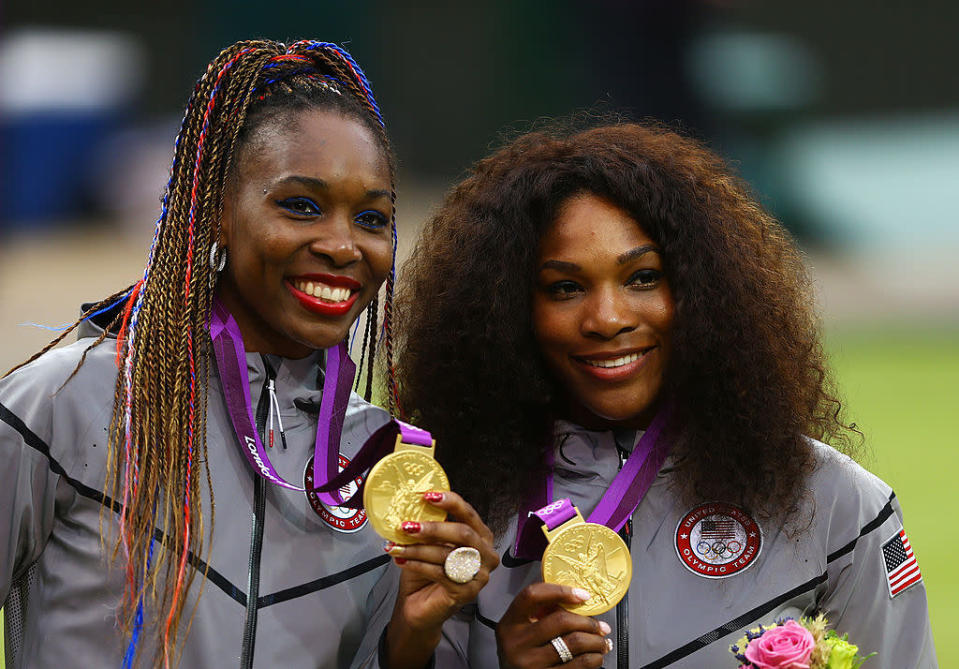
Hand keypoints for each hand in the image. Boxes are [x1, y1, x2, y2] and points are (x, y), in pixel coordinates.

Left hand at [385, 491, 498, 667]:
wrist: (419, 607)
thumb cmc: (427, 573)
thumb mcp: (430, 543)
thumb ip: (431, 525)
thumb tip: (414, 504)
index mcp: (482, 537)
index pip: (469, 514)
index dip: (450, 502)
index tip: (427, 496)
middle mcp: (486, 555)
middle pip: (463, 533)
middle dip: (432, 528)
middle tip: (407, 526)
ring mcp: (479, 576)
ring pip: (447, 554)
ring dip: (417, 549)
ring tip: (396, 546)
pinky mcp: (466, 593)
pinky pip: (439, 572)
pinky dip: (417, 565)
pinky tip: (402, 561)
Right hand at [496, 582, 611, 668]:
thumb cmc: (521, 653)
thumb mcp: (521, 630)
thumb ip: (541, 613)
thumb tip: (577, 602)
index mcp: (510, 623)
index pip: (533, 595)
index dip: (560, 591)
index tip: (583, 595)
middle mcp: (517, 643)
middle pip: (561, 620)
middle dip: (588, 622)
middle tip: (601, 626)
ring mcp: (530, 664)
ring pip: (574, 643)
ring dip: (596, 641)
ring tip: (602, 642)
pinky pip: (578, 666)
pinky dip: (593, 659)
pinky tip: (595, 656)